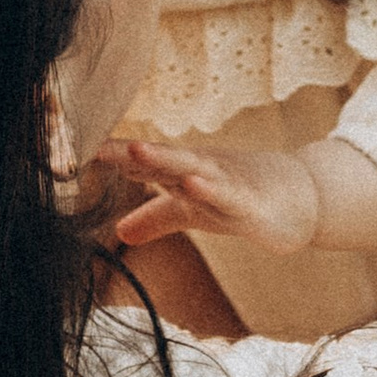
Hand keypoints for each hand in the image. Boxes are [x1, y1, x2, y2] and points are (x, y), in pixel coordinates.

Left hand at [108, 137, 323, 255]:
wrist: (304, 199)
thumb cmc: (243, 199)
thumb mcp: (194, 212)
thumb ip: (157, 218)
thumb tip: (119, 231)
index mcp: (185, 171)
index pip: (143, 163)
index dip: (111, 157)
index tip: (73, 148)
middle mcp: (203, 169)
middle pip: (163, 159)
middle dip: (131, 152)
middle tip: (97, 145)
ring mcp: (229, 183)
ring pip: (194, 169)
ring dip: (166, 160)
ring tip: (138, 151)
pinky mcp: (252, 204)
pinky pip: (230, 197)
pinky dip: (212, 190)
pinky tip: (194, 184)